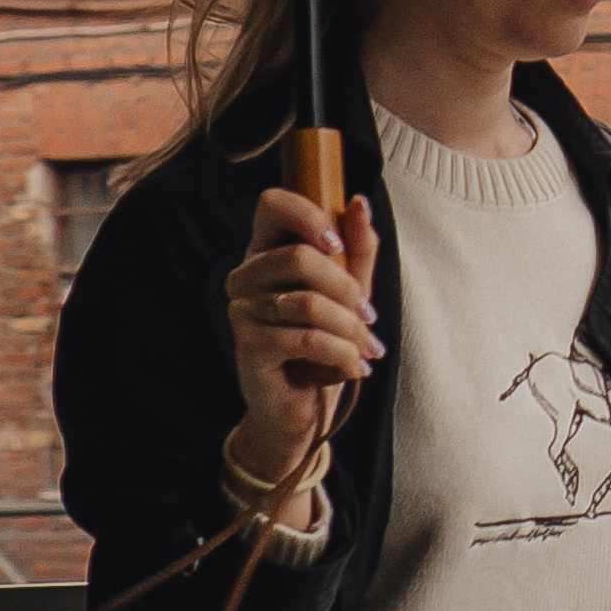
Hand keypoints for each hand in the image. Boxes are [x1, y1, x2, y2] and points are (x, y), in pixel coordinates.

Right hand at [224, 188, 381, 487]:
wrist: (303, 408)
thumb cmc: (324, 344)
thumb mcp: (350, 292)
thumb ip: (357, 248)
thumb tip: (359, 202)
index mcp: (267, 252)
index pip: (272, 203)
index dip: (308, 215)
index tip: (337, 245)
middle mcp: (246, 276)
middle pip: (299, 257)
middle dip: (347, 289)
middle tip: (369, 318)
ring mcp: (241, 310)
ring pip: (309, 303)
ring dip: (350, 329)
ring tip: (366, 348)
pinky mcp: (248, 346)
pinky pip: (306, 339)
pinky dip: (342, 354)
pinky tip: (354, 368)